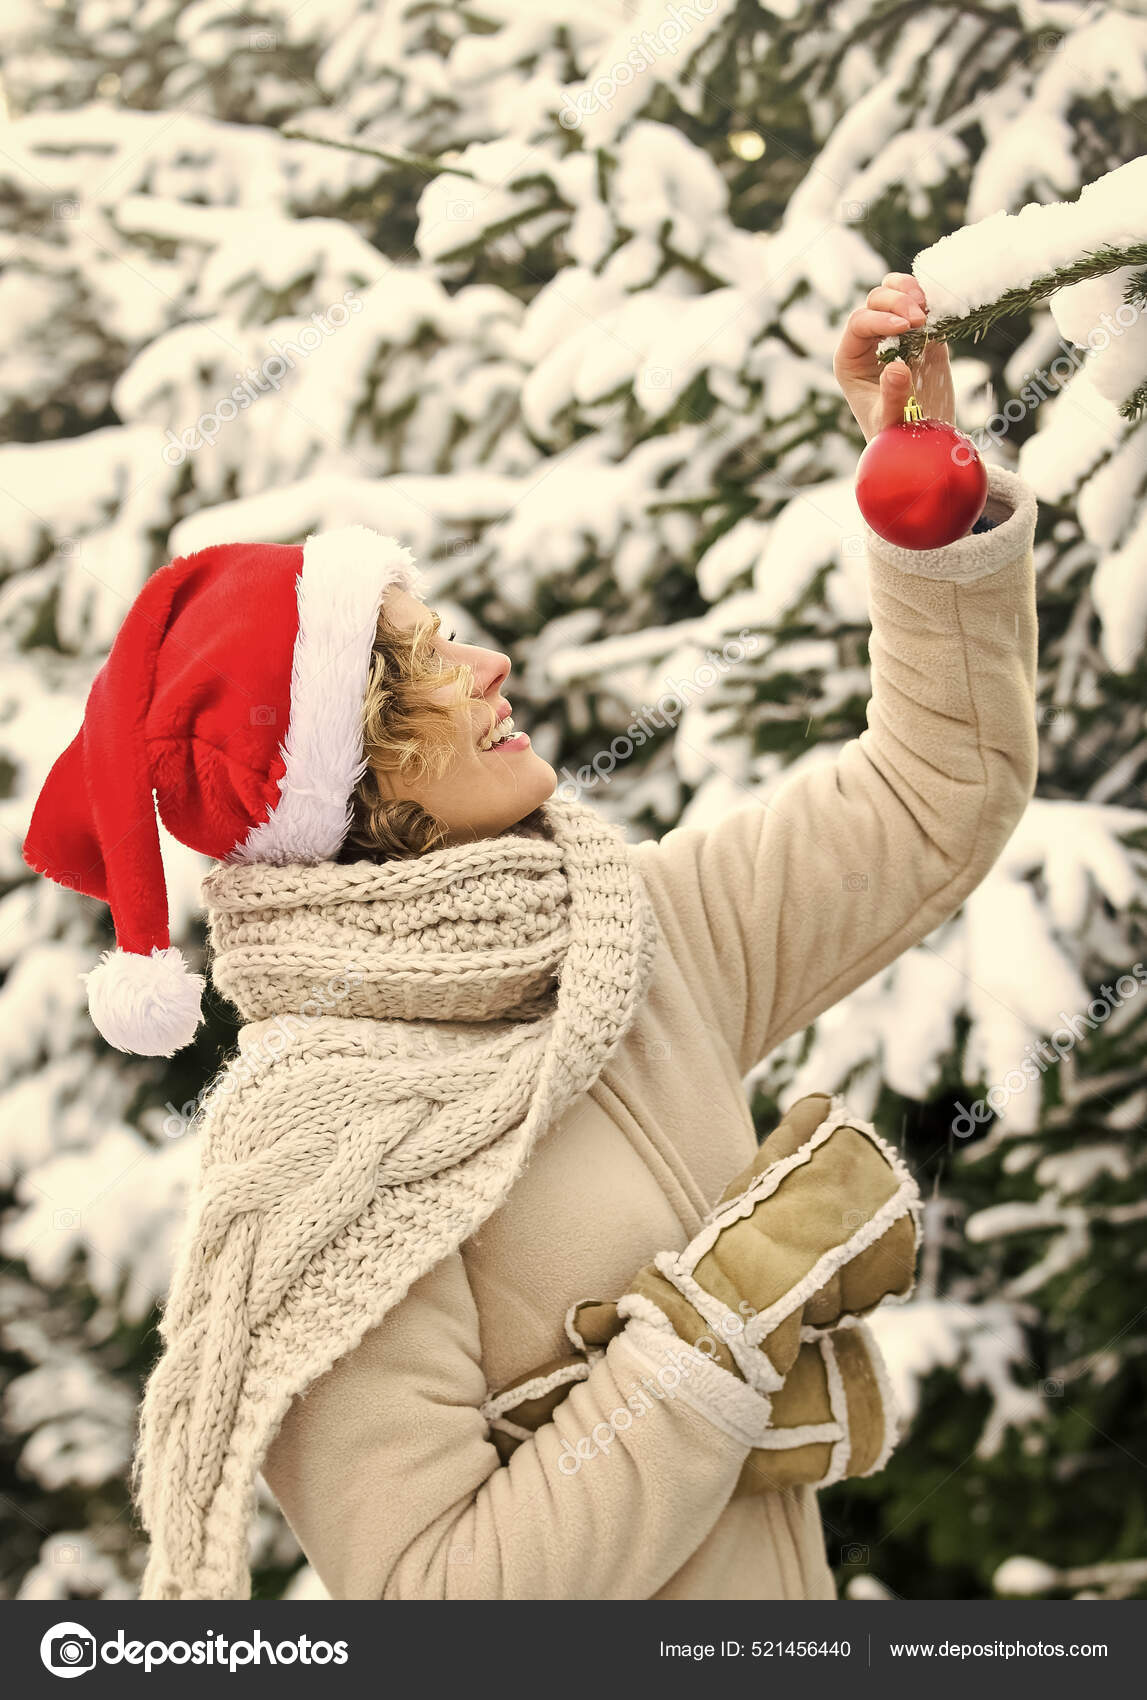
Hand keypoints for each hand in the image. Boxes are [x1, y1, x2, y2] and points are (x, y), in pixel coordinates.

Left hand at [833, 272, 956, 443]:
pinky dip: (927, 296)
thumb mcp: (891, 422)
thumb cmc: (896, 435)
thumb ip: (892, 397)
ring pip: (891, 292)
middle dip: (897, 302)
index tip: (906, 327)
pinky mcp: (919, 333)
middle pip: (874, 301)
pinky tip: (936, 306)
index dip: (880, 319)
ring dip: (908, 290)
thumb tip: (895, 367)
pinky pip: (917, 302)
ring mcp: (893, 334)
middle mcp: (868, 342)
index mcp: (851, 361)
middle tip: (919, 319)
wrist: (920, 439)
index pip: (859, 324)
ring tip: (925, 305)